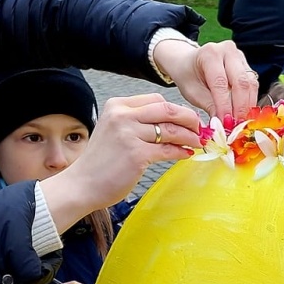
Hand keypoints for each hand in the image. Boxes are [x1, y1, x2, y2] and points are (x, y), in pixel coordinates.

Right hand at [41, 94, 201, 229]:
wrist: (82, 185)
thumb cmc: (101, 162)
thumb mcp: (115, 131)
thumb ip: (138, 123)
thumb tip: (173, 124)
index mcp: (117, 106)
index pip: (156, 99)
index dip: (177, 109)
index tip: (188, 119)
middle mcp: (122, 116)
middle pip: (167, 109)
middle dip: (189, 118)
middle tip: (200, 129)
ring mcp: (129, 134)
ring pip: (170, 130)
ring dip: (189, 137)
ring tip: (198, 143)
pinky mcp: (136, 154)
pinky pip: (168, 149)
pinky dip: (181, 152)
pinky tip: (187, 154)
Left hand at [153, 38, 258, 121]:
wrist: (189, 62)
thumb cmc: (188, 75)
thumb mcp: (192, 92)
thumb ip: (209, 106)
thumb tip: (223, 126)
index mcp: (210, 53)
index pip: (221, 83)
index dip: (225, 106)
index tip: (226, 125)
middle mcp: (228, 50)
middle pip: (241, 81)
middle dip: (240, 107)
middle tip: (237, 127)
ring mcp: (240, 56)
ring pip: (251, 84)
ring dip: (248, 106)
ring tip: (241, 123)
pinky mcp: (247, 65)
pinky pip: (253, 85)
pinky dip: (249, 101)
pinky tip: (244, 115)